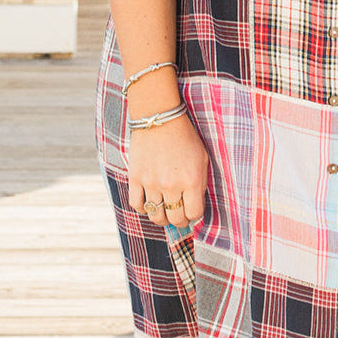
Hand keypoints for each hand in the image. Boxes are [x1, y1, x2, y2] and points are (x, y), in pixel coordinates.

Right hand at [127, 114, 209, 231]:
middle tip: (180, 216)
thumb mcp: (202, 158)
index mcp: (191, 180)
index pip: (194, 214)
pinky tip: (150, 203)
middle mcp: (172, 185)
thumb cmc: (184, 137)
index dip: (195, 215)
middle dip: (180, 221)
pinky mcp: (135, 178)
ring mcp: (152, 183)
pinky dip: (144, 208)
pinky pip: (137, 205)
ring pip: (156, 216)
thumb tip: (196, 207)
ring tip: (165, 212)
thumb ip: (201, 184)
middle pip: (175, 218)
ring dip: (162, 218)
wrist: (159, 117)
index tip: (192, 211)